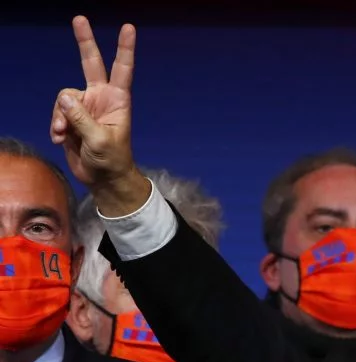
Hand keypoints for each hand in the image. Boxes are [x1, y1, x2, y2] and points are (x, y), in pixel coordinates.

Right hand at [51, 16, 148, 216]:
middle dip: (85, 41)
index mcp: (117, 100)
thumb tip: (66, 100)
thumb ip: (82, 119)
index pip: (122, 69)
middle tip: (79, 18)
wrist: (102, 178)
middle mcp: (101, 97)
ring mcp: (85, 106)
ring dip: (59, 115)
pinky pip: (57, 112)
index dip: (125, 49)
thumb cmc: (111, 160)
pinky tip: (60, 138)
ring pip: (64, 96)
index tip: (129, 28)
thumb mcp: (100, 140)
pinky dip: (55, 125)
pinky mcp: (71, 117)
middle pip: (90, 63)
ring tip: (62, 133)